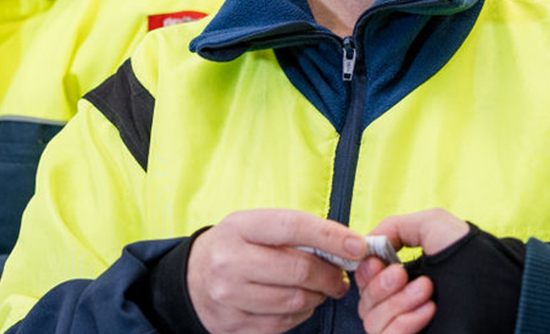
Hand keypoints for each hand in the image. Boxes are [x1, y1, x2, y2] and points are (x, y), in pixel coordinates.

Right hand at [187, 208, 367, 333]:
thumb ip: (295, 232)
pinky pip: (284, 322)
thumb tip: (346, 245)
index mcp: (238, 228)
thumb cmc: (235, 248)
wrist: (192, 281)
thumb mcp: (255, 226)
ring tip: (320, 288)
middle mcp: (230, 262)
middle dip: (331, 275)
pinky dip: (302, 312)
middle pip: (298, 270)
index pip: (292, 227)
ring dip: (318, 295)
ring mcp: (230, 296)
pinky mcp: (235, 324)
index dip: (331, 236)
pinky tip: (300, 302)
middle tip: (342, 275)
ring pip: (295, 300)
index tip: (357, 246)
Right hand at [357, 209, 469, 333]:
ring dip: (397, 303)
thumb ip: (395, 225)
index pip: (364, 280)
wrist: (497, 287)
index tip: (380, 262)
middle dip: (382, 285)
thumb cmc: (473, 256)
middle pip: (364, 301)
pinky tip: (427, 311)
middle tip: (404, 274)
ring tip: (427, 291)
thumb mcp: (433, 224)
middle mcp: (401, 301)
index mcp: (402, 275)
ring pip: (373, 320)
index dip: (365, 271)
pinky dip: (404, 323)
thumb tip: (370, 242)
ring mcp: (407, 323)